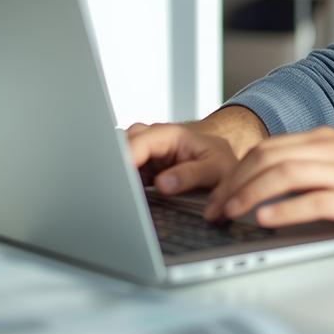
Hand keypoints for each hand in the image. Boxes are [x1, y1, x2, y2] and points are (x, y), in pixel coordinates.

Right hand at [125, 122, 239, 194]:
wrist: (217, 155)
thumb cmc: (217, 158)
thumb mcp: (215, 168)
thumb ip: (191, 175)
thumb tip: (164, 184)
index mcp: (168, 135)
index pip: (135, 144)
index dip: (124, 162)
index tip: (119, 184)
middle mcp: (150, 138)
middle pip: (119, 149)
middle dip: (115, 170)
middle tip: (117, 195)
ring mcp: (141, 150)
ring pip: (116, 158)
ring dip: (117, 177)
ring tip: (121, 198)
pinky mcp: (138, 165)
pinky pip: (121, 171)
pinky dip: (121, 184)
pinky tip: (125, 197)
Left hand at [204, 127, 333, 230]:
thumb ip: (310, 166)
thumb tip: (265, 186)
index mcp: (323, 139)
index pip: (265, 149)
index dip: (235, 172)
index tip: (216, 196)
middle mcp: (331, 150)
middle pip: (267, 159)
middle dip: (233, 185)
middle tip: (213, 210)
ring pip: (284, 175)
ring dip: (249, 195)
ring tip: (229, 214)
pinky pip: (314, 200)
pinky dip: (284, 209)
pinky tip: (265, 220)